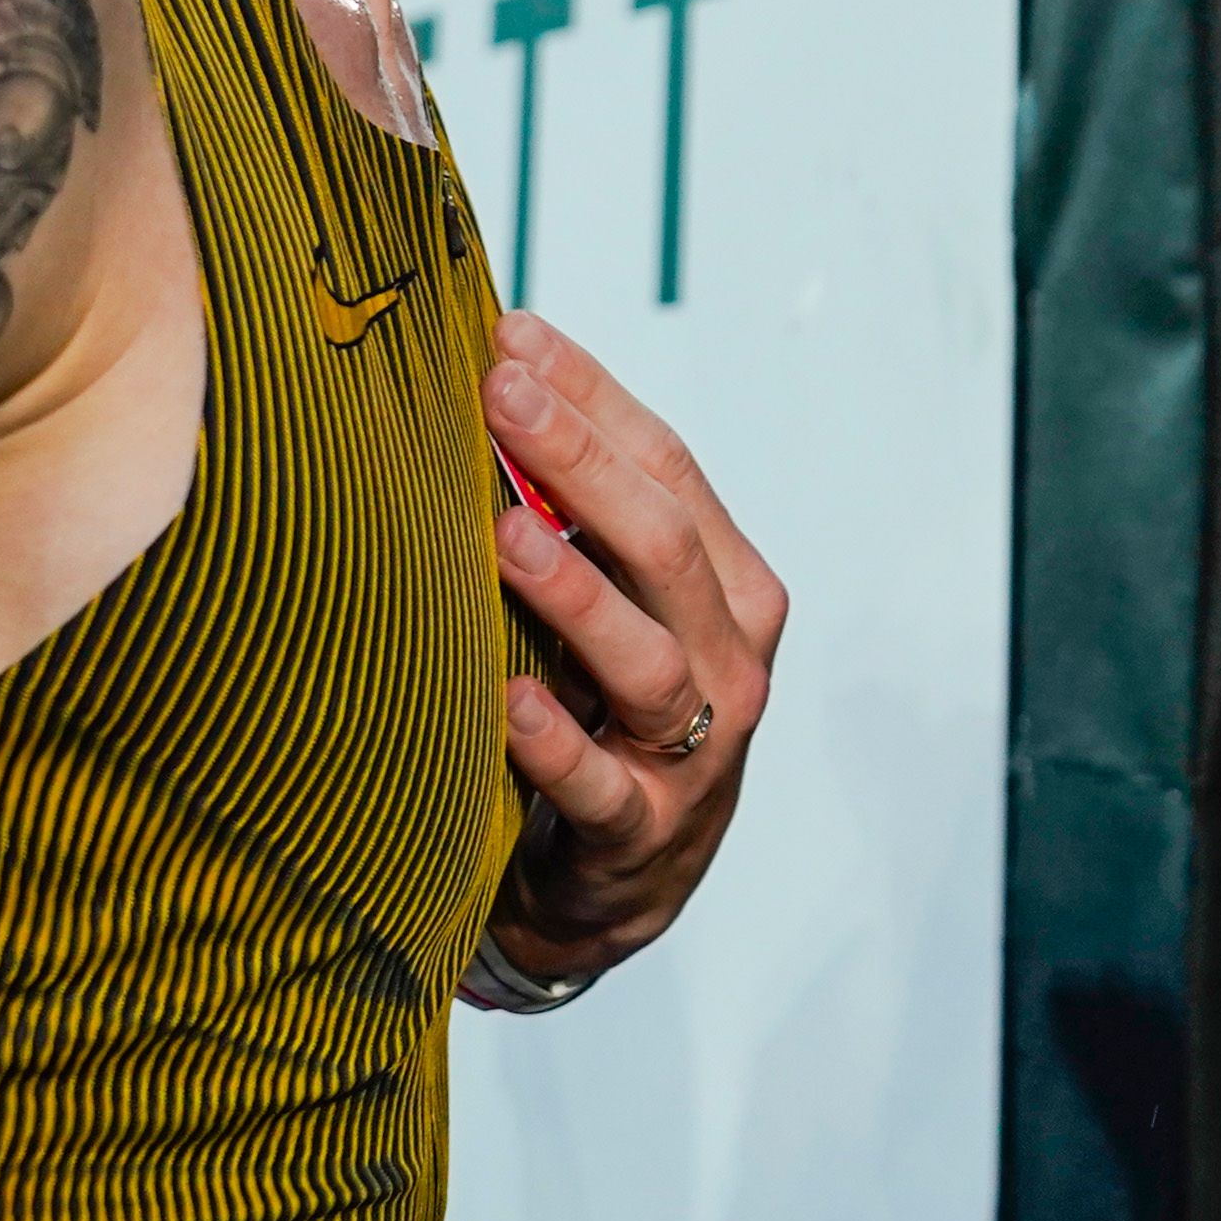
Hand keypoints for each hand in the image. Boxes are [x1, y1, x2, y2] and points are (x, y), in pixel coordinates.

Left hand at [479, 308, 788, 985]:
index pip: (670, 468)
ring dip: (574, 593)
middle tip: (498, 396)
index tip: (512, 337)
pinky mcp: (642, 834)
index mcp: (730, 586)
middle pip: (664, 545)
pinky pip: (601, 788)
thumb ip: (572, 512)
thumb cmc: (604, 711)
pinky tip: (510, 700)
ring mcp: (693, 753)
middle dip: (579, 461)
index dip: (594, 398)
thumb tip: (490, 378)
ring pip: (647, 662)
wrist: (622, 882)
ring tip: (503, 533)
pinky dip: (556, 745)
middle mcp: (729, 661)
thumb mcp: (612, 604)